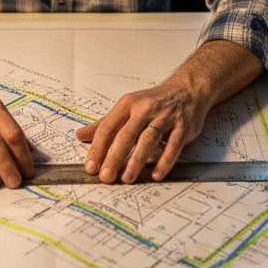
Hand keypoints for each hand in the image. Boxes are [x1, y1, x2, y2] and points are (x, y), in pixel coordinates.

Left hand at [76, 80, 209, 183]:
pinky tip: (157, 174)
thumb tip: (80, 135)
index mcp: (128, 104)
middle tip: (106, 176)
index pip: (108, 127)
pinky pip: (173, 145)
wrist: (187, 89)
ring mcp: (165, 116)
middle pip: (126, 135)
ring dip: (137, 160)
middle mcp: (145, 108)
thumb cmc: (154, 102)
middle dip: (114, 157)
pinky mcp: (183, 126)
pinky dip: (165, 161)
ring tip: (127, 178)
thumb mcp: (127, 108)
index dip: (98, 148)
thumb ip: (104, 124)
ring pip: (148, 140)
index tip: (91, 167)